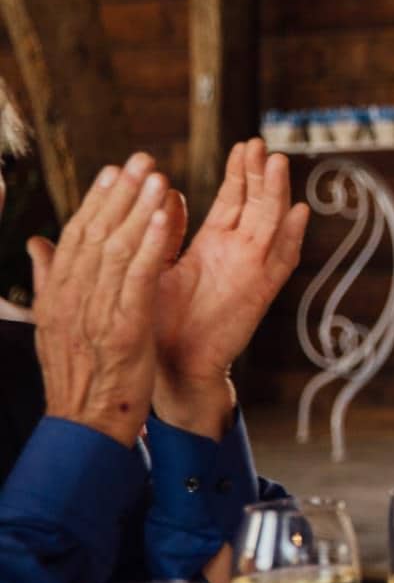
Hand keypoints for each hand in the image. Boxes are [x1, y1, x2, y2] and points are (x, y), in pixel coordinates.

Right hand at [26, 154, 177, 445]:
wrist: (86, 423)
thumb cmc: (80, 374)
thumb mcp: (55, 324)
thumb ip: (50, 280)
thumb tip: (36, 243)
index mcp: (58, 295)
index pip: (76, 237)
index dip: (96, 201)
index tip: (113, 170)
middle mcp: (73, 298)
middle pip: (95, 234)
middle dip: (119, 193)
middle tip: (141, 159)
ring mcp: (96, 311)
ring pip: (116, 249)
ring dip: (139, 208)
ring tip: (158, 177)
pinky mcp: (123, 326)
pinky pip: (139, 276)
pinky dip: (152, 242)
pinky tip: (168, 216)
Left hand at [152, 138, 310, 434]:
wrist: (172, 365)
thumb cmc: (159, 320)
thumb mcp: (155, 265)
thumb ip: (164, 231)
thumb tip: (164, 192)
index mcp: (214, 245)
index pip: (233, 200)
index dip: (240, 173)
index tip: (243, 145)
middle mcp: (238, 253)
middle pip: (257, 204)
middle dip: (259, 173)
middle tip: (260, 143)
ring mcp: (252, 271)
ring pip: (271, 224)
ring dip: (276, 194)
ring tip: (276, 162)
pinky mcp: (259, 292)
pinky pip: (281, 261)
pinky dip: (291, 238)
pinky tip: (298, 213)